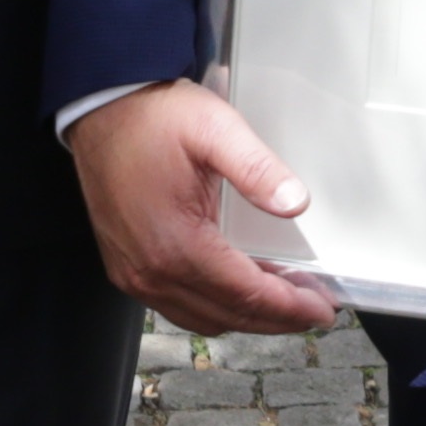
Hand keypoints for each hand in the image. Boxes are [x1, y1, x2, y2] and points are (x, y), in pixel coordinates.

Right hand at [71, 81, 343, 335]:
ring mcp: (134, 274)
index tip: (323, 308)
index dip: (289, 307)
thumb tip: (295, 205)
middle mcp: (150, 271)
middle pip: (227, 315)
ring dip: (246, 314)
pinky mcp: (128, 267)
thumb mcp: (215, 128)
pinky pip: (179, 304)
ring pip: (202, 317)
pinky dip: (216, 304)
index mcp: (175, 244)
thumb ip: (257, 169)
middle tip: (314, 308)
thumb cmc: (153, 117)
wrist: (102, 108)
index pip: (244, 294)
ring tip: (286, 298)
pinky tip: (242, 285)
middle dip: (276, 317)